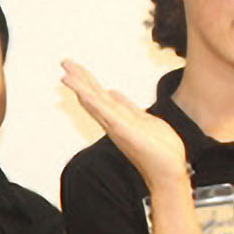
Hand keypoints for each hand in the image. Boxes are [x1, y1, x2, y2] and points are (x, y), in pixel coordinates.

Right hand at [63, 60, 187, 189]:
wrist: (168, 171)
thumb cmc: (160, 150)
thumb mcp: (144, 120)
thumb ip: (127, 106)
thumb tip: (114, 92)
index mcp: (117, 118)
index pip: (98, 95)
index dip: (86, 80)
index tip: (73, 67)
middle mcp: (112, 122)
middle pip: (92, 96)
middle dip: (78, 78)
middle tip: (64, 62)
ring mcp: (117, 127)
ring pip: (95, 103)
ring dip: (80, 88)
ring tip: (66, 74)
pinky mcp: (124, 131)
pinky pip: (106, 114)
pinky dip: (93, 103)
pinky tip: (83, 93)